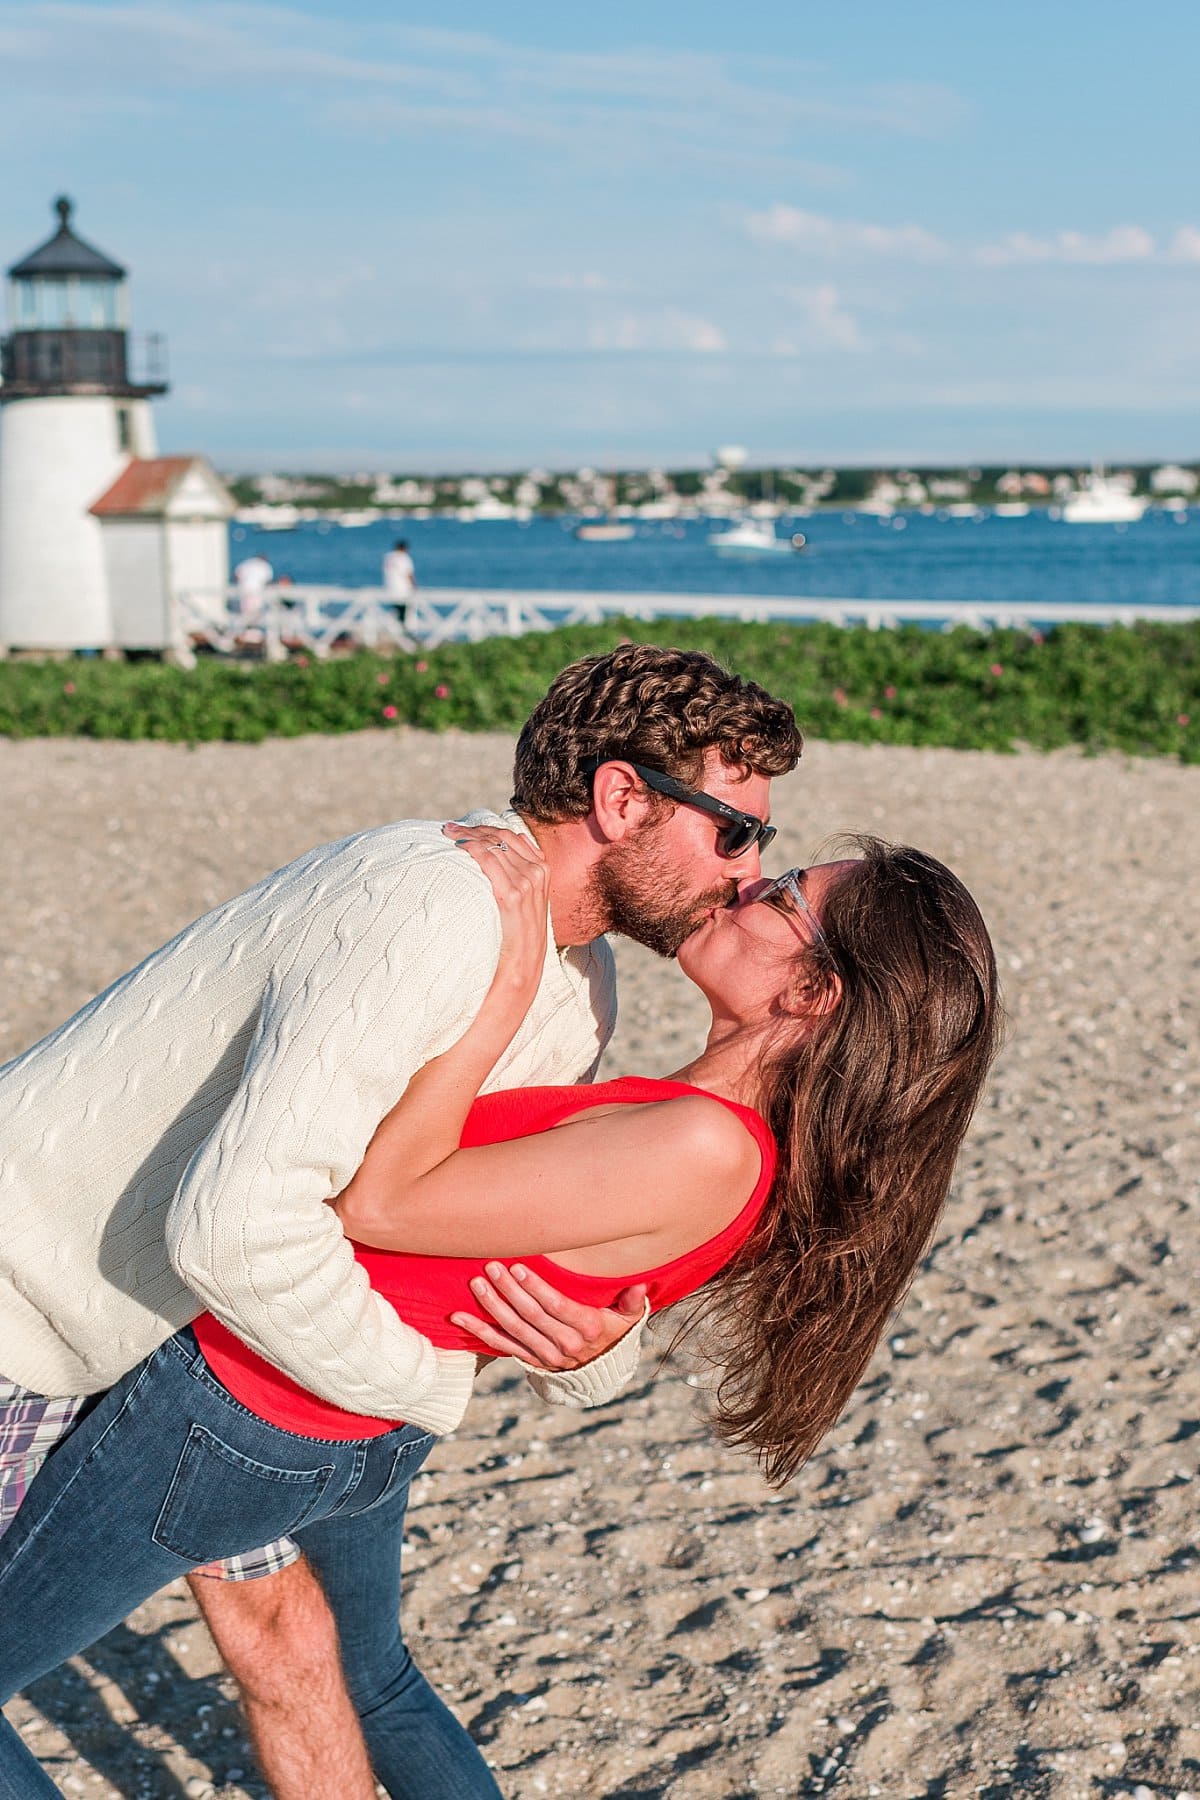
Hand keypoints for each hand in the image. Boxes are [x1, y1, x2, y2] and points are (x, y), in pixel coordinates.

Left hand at [444, 824, 548, 1009]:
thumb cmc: (516, 935)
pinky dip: (471, 849)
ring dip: (467, 836)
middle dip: (472, 830)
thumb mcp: (524, 900)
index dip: (485, 829)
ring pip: (492, 845)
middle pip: (500, 837)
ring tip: (447, 834)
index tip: (463, 829)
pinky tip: (457, 847)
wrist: (522, 966)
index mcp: (543, 868)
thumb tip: (494, 855)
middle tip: (448, 829)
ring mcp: (527, 882)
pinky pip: (489, 860)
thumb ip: (515, 875)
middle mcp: (537, 871)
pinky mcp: (512, 894)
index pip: (511, 836)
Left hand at [450, 1262, 647, 1368]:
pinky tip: (458, 1317)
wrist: (601, 1372)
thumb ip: (631, 1302)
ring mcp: (543, 1354)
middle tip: (492, 1267)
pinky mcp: (529, 1359)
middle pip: (530, 1315)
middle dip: (509, 1290)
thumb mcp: (628, 1319)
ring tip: (477, 1284)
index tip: (519, 1268)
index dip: (536, 1288)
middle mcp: (563, 1344)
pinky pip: (500, 1345)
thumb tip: (639, 1286)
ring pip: (513, 1329)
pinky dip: (478, 1331)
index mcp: (586, 1328)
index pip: (555, 1306)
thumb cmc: (613, 1333)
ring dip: (492, 1306)